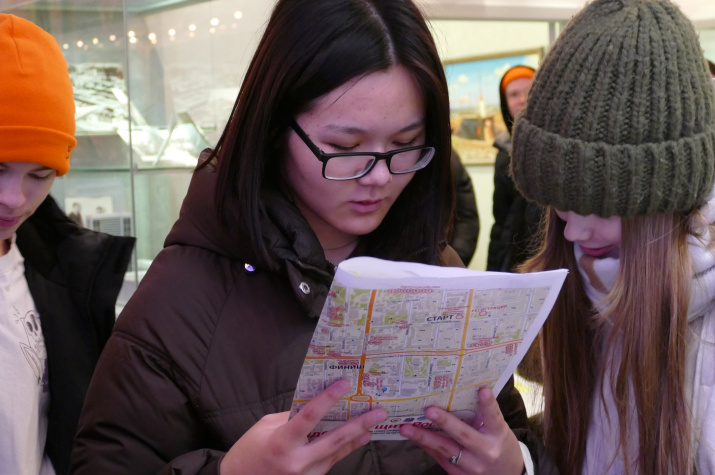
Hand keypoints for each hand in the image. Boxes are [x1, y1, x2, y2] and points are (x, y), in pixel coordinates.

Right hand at [220, 379, 387, 474]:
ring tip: (373, 424)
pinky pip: (330, 461)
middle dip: (359, 425)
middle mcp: (296, 462)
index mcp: (282, 443)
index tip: (343, 384)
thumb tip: (315, 404)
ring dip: (356, 438)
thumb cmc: (249, 451)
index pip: (309, 417)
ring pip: (337, 453)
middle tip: (378, 413)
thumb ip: (291, 416)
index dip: (327, 399)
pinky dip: (343, 449)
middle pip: (334, 440)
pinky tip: (356, 439)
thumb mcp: (265, 427)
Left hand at [400, 387, 523, 474]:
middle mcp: (486, 451)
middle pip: (463, 435)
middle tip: (428, 410)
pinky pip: (440, 458)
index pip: (494, 417)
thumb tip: (460, 391)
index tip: (482, 390)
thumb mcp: (498, 430)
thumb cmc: (499, 444)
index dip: (488, 404)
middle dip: (444, 422)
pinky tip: (413, 436)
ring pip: (445, 450)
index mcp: (498, 435)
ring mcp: (472, 466)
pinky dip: (426, 446)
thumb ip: (483, 416)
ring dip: (423, 437)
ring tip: (406, 427)